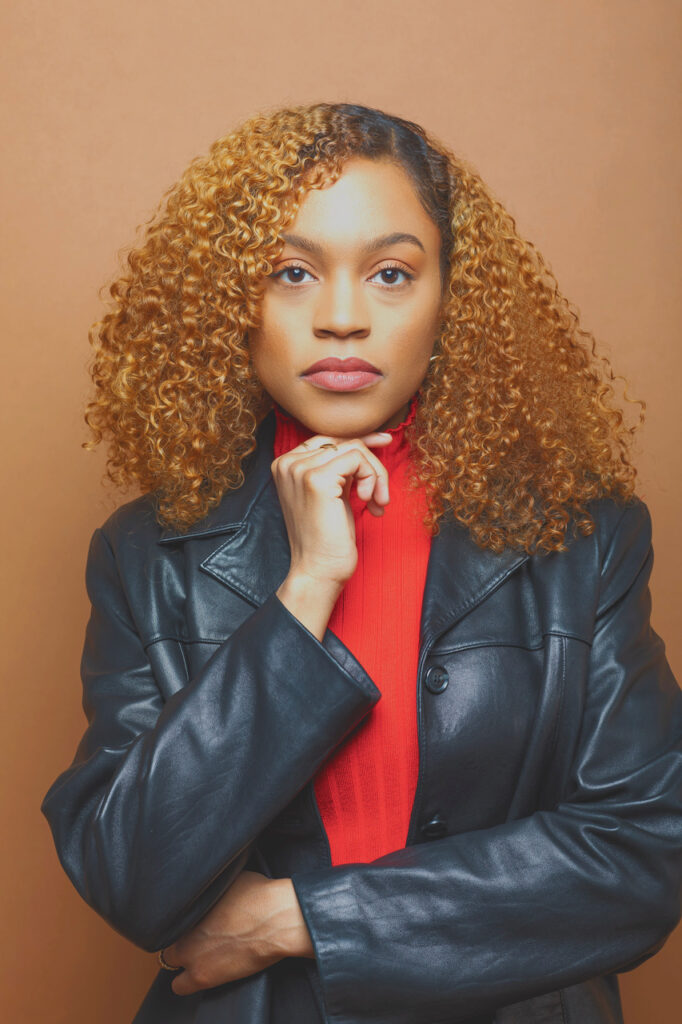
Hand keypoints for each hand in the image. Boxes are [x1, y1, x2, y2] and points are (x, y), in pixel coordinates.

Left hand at [161, 871, 313, 996]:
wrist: (276, 920)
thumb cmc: (260, 895)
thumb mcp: (231, 878)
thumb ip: (213, 889)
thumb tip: (212, 886)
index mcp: (189, 903)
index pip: (170, 912)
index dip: (182, 916)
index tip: (193, 918)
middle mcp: (183, 928)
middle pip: (167, 935)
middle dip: (179, 935)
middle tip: (195, 935)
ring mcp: (190, 953)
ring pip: (168, 960)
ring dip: (180, 957)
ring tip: (198, 953)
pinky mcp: (202, 976)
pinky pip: (178, 986)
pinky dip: (185, 981)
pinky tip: (199, 972)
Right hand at [271, 431, 392, 589]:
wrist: (318, 570)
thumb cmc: (328, 538)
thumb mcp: (334, 493)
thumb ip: (342, 467)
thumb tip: (373, 439)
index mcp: (286, 464)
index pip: (328, 438)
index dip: (360, 440)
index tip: (384, 442)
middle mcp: (288, 462)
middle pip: (343, 440)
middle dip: (372, 463)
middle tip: (382, 494)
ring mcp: (300, 469)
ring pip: (354, 448)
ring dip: (376, 475)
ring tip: (378, 502)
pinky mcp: (316, 478)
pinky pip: (357, 459)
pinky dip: (372, 478)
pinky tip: (370, 503)